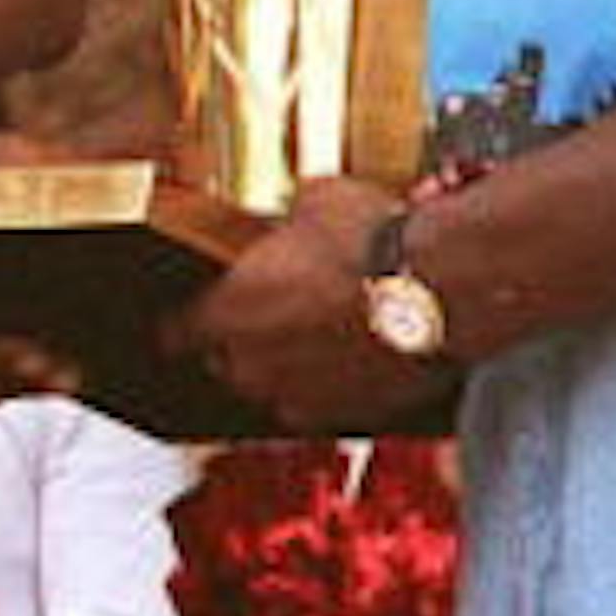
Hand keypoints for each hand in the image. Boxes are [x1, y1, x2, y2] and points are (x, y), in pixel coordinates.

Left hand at [164, 176, 454, 431]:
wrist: (442, 287)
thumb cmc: (372, 241)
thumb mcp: (311, 200)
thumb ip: (283, 221)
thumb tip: (291, 216)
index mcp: (227, 312)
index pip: (173, 333)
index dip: (177, 324)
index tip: (181, 318)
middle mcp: (255, 365)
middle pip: (224, 365)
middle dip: (234, 344)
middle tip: (261, 314)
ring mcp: (304, 397)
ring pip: (273, 390)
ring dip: (282, 369)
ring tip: (311, 334)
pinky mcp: (353, 415)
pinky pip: (324, 405)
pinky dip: (330, 385)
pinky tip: (350, 354)